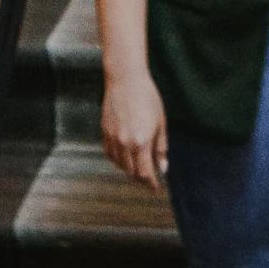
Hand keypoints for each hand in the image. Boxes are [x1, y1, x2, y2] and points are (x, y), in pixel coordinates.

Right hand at [101, 66, 167, 188]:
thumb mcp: (161, 122)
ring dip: (130, 170)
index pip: (144, 173)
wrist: (125, 80)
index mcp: (141, 142)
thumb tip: (163, 166)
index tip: (155, 187)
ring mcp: (113, 138)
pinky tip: (125, 157)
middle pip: (131, 172)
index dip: (150, 183)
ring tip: (138, 168)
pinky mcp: (105, 133)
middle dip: (141, 179)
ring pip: (119, 165)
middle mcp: (124, 143)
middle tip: (149, 179)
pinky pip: (110, 154)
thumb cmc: (146, 97)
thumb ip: (161, 147)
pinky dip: (118, 160)